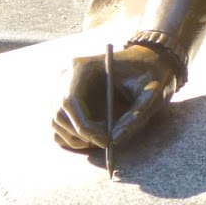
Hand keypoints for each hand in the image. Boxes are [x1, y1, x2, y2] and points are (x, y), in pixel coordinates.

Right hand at [50, 45, 178, 152]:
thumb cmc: (148, 74)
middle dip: (80, 134)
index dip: (83, 126)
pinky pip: (58, 124)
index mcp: (82, 67)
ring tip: (104, 136)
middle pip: (59, 113)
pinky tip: (93, 136)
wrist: (146, 62)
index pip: (70, 100)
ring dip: (76, 138)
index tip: (105, 141)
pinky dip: (72, 136)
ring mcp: (62, 87)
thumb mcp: (149, 92)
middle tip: (106, 142)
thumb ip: (135, 115)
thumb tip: (114, 140)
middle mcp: (67, 76)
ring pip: (57, 121)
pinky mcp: (64, 99)